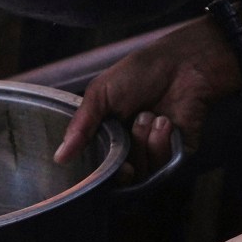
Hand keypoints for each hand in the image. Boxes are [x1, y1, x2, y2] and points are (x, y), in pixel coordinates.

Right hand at [55, 15, 241, 163]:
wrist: (183, 64)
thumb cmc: (141, 73)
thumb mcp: (101, 93)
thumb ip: (81, 126)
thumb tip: (59, 157)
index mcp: (111, 136)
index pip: (100, 168)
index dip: (99, 172)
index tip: (100, 165)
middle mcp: (133, 148)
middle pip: (122, 177)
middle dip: (124, 157)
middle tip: (126, 134)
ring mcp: (157, 152)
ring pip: (144, 172)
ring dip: (143, 143)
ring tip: (149, 115)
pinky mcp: (180, 153)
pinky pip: (166, 166)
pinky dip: (162, 144)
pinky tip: (166, 122)